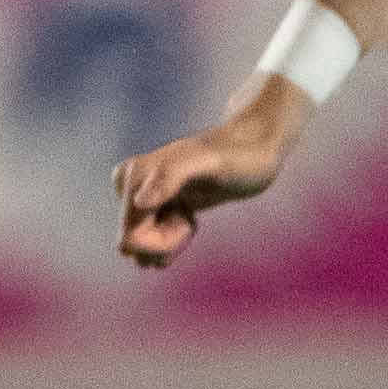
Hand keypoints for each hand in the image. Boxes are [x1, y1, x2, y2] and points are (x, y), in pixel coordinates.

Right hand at [115, 86, 307, 268]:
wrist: (256, 146)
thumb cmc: (238, 155)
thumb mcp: (209, 163)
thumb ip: (171, 176)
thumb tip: (138, 202)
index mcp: (136, 176)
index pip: (132, 236)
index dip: (162, 241)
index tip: (189, 219)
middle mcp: (133, 185)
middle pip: (134, 242)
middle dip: (164, 241)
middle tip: (190, 219)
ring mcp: (144, 194)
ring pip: (140, 242)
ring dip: (168, 241)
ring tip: (189, 219)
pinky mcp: (158, 203)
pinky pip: (149, 237)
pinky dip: (170, 238)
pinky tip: (187, 220)